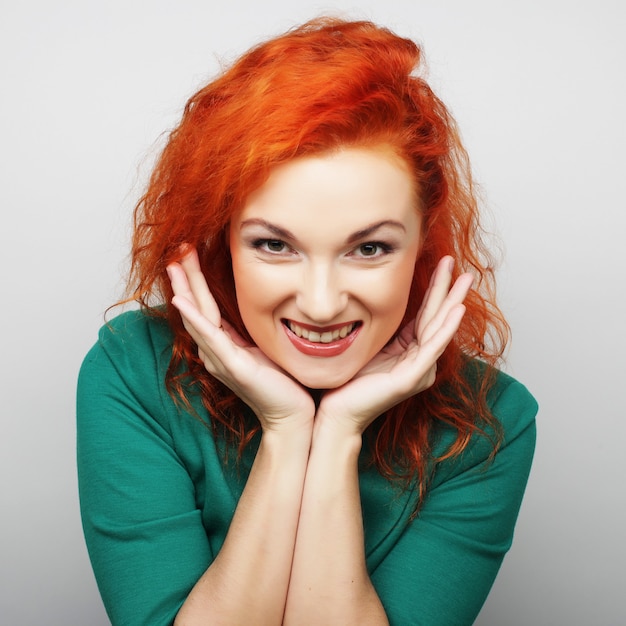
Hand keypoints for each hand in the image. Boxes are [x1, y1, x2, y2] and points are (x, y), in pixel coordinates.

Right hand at [167, 247, 314, 430]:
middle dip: (186, 276)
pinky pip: (210, 338)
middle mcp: (216, 352)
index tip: (189, 251)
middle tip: (178, 247)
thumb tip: (264, 304)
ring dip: (185, 290)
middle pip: (196, 307)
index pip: (205, 306)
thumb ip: (254, 330)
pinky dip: (195, 319)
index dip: (196, 279)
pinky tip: (182, 302)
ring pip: (198, 318)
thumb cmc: (284, 384)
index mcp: (225, 346)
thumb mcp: (266, 348)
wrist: (293, 416)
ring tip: (175, 265)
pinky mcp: (233, 368)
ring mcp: (221, 360)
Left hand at [317, 257, 472, 433]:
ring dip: (454, 302)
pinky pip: (432, 348)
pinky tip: (457, 310)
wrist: (336, 413)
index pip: (427, 315)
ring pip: (439, 329)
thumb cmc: (348, 383)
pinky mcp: (411, 378)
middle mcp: (419, 361)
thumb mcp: (368, 346)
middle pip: (438, 318)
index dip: (436, 290)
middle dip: (450, 290)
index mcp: (409, 352)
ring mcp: (418, 370)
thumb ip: (381, 328)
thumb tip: (375, 299)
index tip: (444, 264)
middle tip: (464, 267)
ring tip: (466, 280)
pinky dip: (445, 328)